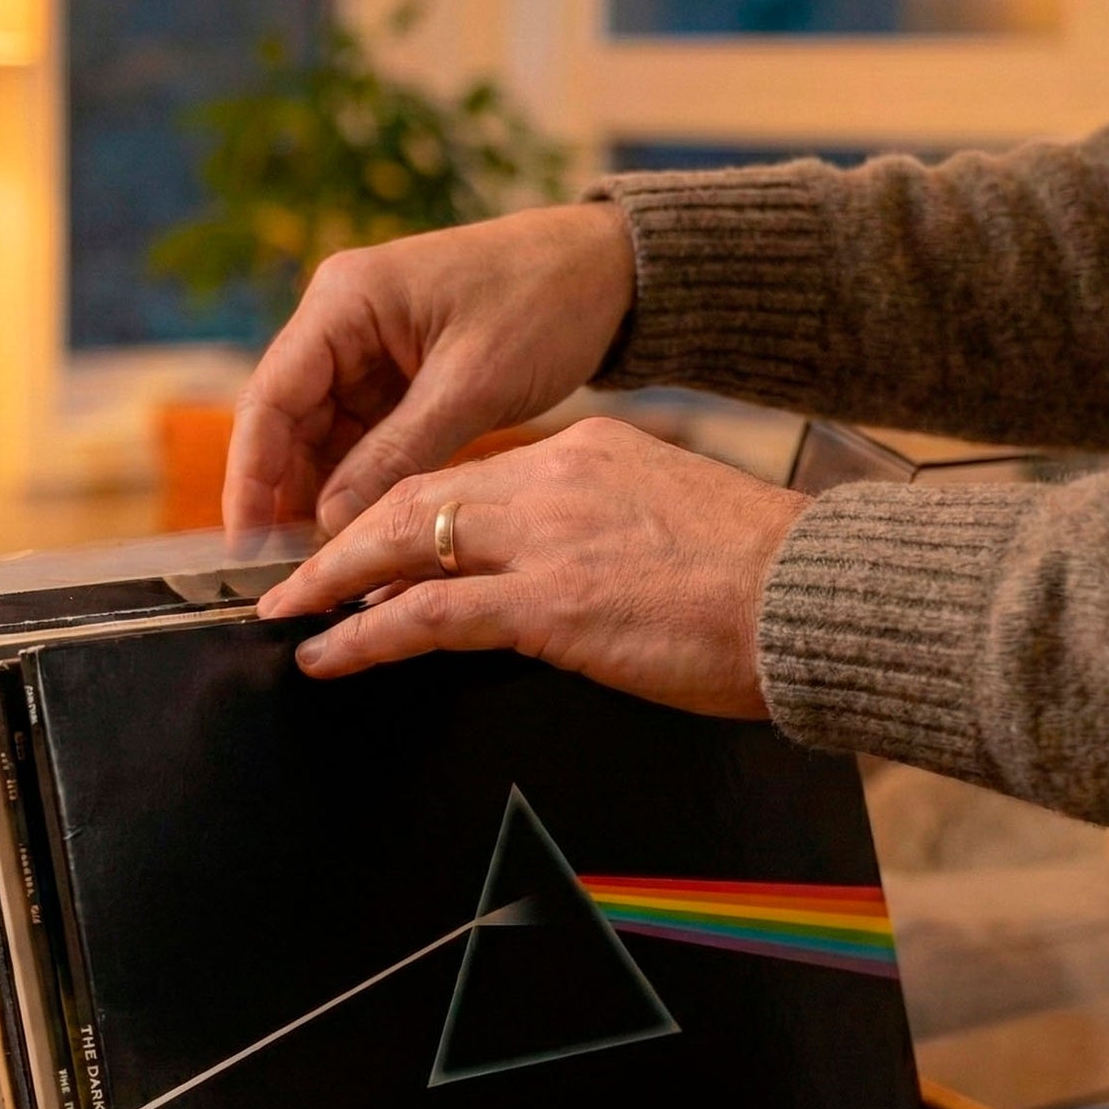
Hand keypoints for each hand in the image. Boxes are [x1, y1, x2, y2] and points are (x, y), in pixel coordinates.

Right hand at [222, 203, 635, 537]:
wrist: (607, 271)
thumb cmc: (544, 300)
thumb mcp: (470, 384)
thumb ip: (397, 455)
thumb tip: (331, 526)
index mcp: (345, 301)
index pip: (269, 398)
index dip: (251, 476)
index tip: (245, 544)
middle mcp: (341, 323)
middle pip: (285, 424)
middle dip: (281, 498)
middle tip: (283, 576)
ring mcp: (366, 352)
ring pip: (320, 441)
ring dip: (318, 500)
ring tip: (319, 569)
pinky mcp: (397, 379)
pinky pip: (361, 443)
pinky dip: (357, 487)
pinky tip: (358, 538)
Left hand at [255, 417, 807, 719]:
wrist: (822, 596)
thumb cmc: (770, 580)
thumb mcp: (677, 526)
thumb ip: (611, 532)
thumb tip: (578, 574)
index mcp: (590, 454)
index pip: (473, 478)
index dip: (407, 511)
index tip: (371, 540)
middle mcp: (556, 478)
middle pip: (419, 497)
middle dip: (346, 535)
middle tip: (294, 571)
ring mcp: (547, 538)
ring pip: (403, 544)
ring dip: (331, 581)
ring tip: (286, 613)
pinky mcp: (547, 603)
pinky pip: (424, 614)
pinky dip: (362, 633)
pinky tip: (325, 653)